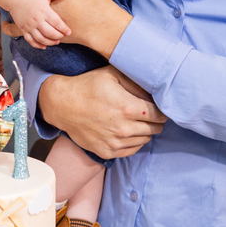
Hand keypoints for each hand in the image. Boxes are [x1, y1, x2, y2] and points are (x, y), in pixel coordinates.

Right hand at [7, 0, 69, 49]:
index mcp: (44, 11)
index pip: (56, 22)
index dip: (63, 29)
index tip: (69, 32)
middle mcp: (36, 20)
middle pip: (50, 33)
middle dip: (58, 36)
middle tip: (63, 37)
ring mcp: (29, 25)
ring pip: (40, 38)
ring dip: (49, 42)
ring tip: (56, 42)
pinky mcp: (23, 29)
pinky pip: (30, 40)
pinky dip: (37, 45)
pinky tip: (43, 46)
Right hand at [39, 66, 165, 158]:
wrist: (62, 105)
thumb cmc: (88, 86)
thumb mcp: (112, 74)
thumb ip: (136, 82)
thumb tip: (155, 91)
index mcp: (127, 107)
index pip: (159, 115)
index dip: (163, 110)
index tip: (161, 107)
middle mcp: (123, 128)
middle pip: (155, 129)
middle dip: (156, 121)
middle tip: (150, 113)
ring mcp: (115, 142)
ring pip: (145, 140)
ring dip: (146, 131)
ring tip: (138, 121)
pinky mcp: (107, 152)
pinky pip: (131, 150)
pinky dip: (134, 142)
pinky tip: (128, 131)